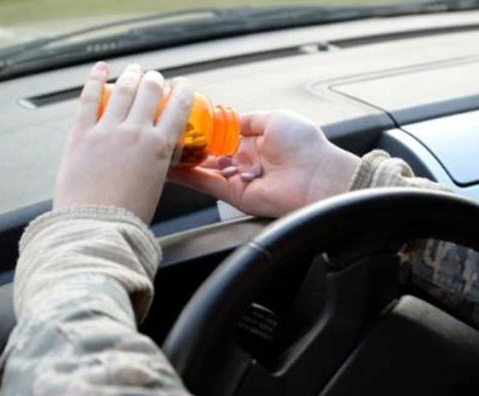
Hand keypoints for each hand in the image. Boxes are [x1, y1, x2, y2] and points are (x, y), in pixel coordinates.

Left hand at [54, 62, 193, 222]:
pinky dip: (95, 80)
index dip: (183, 92)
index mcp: (159, 148)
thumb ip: (156, 166)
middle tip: (156, 78)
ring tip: (135, 69)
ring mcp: (107, 130)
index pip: (178, 108)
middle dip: (155, 80)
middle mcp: (135, 133)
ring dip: (131, 75)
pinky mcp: (81, 134)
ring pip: (124, 91)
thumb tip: (154, 159)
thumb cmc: (126, 217)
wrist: (95, 227)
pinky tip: (101, 69)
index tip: (184, 86)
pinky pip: (89, 99)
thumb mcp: (156, 187)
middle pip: (150, 92)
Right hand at [169, 110, 359, 216]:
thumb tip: (229, 117)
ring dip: (183, 163)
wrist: (320, 176)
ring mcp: (240, 179)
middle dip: (189, 149)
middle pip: (209, 156)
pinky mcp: (237, 195)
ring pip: (204, 171)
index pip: (222, 138)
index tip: (183, 123)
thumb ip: (249, 119)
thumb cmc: (307, 147)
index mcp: (256, 144)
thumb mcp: (275, 118)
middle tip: (164, 138)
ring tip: (158, 152)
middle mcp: (246, 163)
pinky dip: (190, 177)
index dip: (203, 132)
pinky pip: (208, 185)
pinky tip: (171, 168)